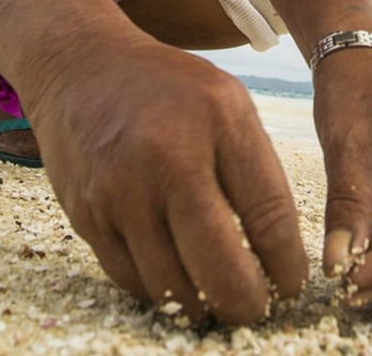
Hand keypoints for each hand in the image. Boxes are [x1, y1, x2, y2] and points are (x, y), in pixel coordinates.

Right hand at [22, 33, 307, 323]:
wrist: (81, 66)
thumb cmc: (166, 88)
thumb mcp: (227, 103)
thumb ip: (256, 169)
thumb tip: (279, 254)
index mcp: (219, 121)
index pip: (269, 218)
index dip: (288, 269)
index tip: (290, 285)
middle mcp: (168, 158)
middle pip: (221, 270)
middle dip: (246, 303)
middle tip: (255, 304)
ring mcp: (122, 191)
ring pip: (175, 290)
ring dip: (202, 304)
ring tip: (215, 292)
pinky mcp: (88, 216)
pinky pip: (133, 281)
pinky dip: (161, 290)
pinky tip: (176, 274)